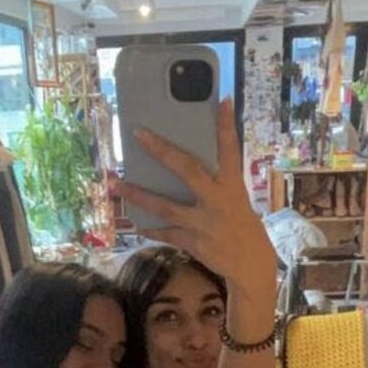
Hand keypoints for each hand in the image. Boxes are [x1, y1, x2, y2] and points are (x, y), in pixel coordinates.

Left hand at [114, 97, 275, 293]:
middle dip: (162, 151)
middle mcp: (217, 202)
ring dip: (138, 195)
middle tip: (139, 133)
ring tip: (116, 185)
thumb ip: (218, 185)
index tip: (221, 101)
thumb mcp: (238, 202)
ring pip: (165, 206)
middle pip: (187, 170)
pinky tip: (135, 222)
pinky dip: (150, 228)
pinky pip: (165, 233)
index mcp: (233, 188)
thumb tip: (189, 167)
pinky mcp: (193, 243)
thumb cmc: (243, 228)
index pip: (231, 151)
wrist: (251, 267)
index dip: (226, 126)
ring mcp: (203, 223)